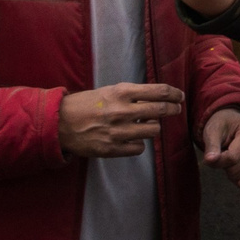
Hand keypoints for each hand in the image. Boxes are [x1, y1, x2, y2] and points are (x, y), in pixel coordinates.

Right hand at [57, 82, 184, 158]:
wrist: (60, 123)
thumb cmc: (87, 104)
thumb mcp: (110, 91)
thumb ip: (133, 94)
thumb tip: (159, 96)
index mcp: (122, 92)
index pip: (160, 91)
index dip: (174, 94)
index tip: (179, 96)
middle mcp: (122, 111)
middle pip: (161, 110)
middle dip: (173, 109)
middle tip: (175, 109)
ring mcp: (118, 131)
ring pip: (154, 131)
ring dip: (154, 127)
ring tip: (148, 124)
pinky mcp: (112, 149)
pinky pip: (139, 148)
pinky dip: (140, 144)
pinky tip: (133, 138)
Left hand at [200, 108, 239, 187]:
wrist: (234, 124)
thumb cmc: (222, 126)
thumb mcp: (213, 131)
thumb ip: (211, 146)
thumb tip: (210, 160)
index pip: (233, 157)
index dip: (217, 161)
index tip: (209, 157)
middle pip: (236, 169)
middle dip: (223, 165)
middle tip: (221, 153)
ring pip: (239, 177)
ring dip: (229, 170)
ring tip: (230, 154)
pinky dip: (235, 176)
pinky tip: (236, 162)